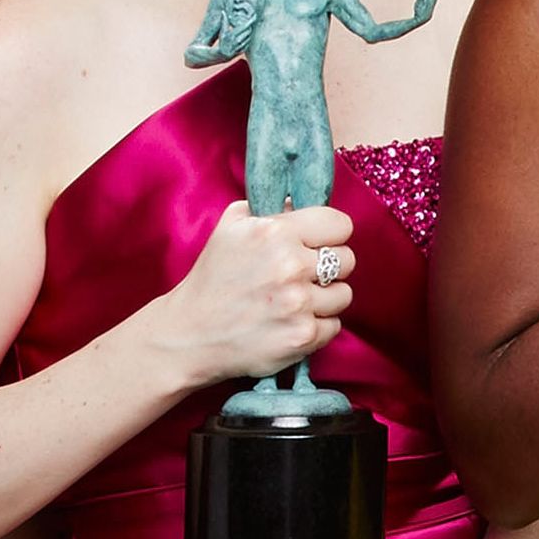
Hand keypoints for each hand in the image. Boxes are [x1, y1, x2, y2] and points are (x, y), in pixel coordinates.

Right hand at [149, 199, 356, 386]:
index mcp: (275, 232)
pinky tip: (289, 323)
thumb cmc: (213, 278)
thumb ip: (269, 208)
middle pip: (348, 260)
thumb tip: (301, 202)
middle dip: (328, 267)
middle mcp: (290, 266)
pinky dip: (316, 327)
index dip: (330, 234)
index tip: (317, 244)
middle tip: (301, 276)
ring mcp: (299, 303)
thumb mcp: (231, 228)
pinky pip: (334, 326)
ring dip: (324, 299)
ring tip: (293, 302)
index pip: (341, 224)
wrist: (191, 334)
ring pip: (343, 294)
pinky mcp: (303, 337)